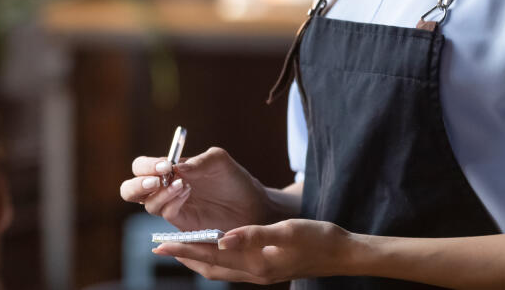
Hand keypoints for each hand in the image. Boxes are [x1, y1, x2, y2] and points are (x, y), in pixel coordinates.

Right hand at [119, 147, 273, 230]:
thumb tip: (175, 167)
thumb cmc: (235, 180)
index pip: (141, 167)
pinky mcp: (183, 224)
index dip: (146, 166)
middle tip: (156, 181)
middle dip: (137, 185)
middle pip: (131, 190)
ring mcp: (173, 208)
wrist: (254, 206)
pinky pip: (167, 215)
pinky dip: (172, 204)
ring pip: (147, 205)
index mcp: (169, 171)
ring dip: (161, 194)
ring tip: (184, 186)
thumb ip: (198, 161)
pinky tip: (188, 194)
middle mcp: (165, 189)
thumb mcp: (219, 161)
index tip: (165, 165)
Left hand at [152, 219, 352, 283]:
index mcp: (256, 264)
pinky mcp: (266, 267)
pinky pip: (232, 265)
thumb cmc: (318, 238)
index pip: (212, 257)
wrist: (343, 254)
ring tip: (179, 246)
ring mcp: (261, 272)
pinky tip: (213, 243)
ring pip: (220, 268)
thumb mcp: (287, 231)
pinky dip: (216, 256)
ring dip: (199, 258)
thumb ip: (253, 235)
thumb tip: (221, 238)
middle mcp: (255, 273)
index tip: (162, 244)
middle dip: (185, 256)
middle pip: (210, 268)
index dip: (185, 250)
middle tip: (161, 246)